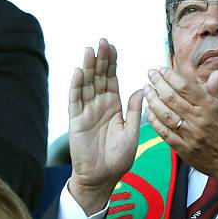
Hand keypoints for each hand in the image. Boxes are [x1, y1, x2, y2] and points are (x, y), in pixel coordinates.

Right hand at [68, 39, 143, 214]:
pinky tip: (78, 72)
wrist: (102, 177)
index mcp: (114, 106)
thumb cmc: (119, 158)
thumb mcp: (132, 132)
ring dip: (88, 68)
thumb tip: (142, 89)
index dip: (112, 63)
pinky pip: (75, 101)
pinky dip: (76, 86)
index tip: (113, 47)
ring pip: (86, 85)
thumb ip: (135, 111)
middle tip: (102, 41)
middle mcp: (99, 105)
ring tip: (90, 50)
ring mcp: (86, 112)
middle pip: (99, 77)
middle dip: (100, 59)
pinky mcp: (76, 121)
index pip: (112, 79)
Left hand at [143, 67, 217, 192]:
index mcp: (210, 108)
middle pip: (172, 98)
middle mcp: (199, 120)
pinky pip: (164, 132)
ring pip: (165, 114)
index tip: (162, 70)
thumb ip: (217, 92)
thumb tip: (215, 73)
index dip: (171, 76)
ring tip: (146, 90)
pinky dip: (154, 120)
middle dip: (158, 83)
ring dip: (152, 100)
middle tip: (150, 74)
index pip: (186, 87)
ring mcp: (189, 135)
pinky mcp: (183, 148)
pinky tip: (148, 111)